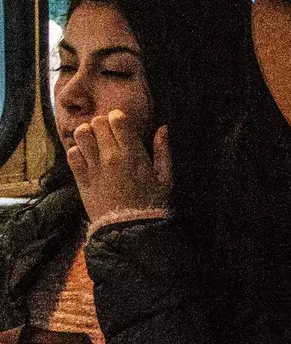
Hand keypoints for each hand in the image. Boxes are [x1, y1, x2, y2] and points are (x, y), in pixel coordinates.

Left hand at [69, 110, 171, 224]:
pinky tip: (86, 156)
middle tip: (106, 132)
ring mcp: (95, 167)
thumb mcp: (165, 177)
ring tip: (93, 140)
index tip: (120, 122)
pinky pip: (72, 154)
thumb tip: (163, 128)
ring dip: (86, 133)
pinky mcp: (82, 178)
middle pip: (98, 123)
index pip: (117, 120)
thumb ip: (163, 150)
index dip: (117, 116)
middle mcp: (112, 157)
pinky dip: (77, 151)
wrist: (129, 227)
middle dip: (102, 123)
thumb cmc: (150, 202)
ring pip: (81, 135)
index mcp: (133, 154)